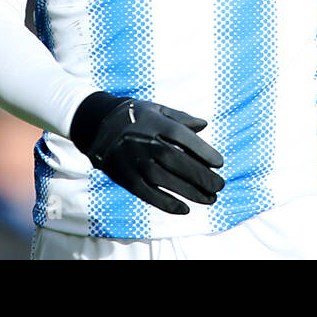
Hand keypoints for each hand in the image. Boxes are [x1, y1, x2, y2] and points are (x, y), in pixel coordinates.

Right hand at [70, 92, 224, 214]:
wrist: (97, 124)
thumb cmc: (133, 115)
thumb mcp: (155, 108)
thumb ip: (180, 117)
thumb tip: (204, 124)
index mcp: (155, 122)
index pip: (183, 137)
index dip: (203, 151)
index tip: (220, 163)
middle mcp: (144, 141)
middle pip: (177, 161)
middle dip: (201, 175)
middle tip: (220, 185)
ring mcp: (134, 161)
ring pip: (165, 180)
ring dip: (189, 191)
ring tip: (210, 199)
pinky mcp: (125, 177)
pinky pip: (147, 193)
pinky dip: (166, 203)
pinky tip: (184, 208)